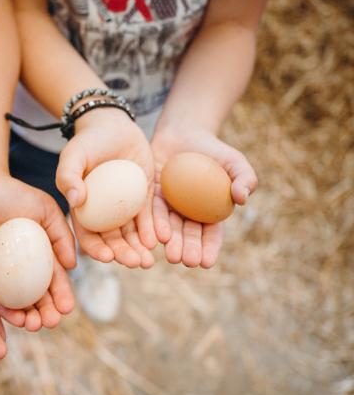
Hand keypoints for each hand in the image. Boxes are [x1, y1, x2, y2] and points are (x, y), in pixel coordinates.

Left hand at [0, 174, 75, 331]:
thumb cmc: (12, 192)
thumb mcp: (44, 209)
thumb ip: (61, 234)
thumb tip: (72, 266)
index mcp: (41, 253)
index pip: (53, 280)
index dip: (61, 296)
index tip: (67, 309)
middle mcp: (22, 267)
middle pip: (36, 297)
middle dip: (45, 313)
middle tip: (50, 323)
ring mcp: (0, 271)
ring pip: (15, 302)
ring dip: (26, 317)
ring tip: (33, 326)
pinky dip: (1, 309)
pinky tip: (12, 318)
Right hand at [56, 108, 156, 267]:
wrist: (113, 125)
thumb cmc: (87, 141)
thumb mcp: (73, 155)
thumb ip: (68, 176)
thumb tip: (74, 200)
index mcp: (83, 210)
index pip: (87, 236)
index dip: (96, 250)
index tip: (107, 257)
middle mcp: (103, 214)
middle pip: (112, 241)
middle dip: (124, 254)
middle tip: (137, 263)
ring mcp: (124, 208)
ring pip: (132, 235)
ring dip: (139, 249)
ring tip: (149, 260)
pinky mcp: (143, 199)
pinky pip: (148, 218)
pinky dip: (154, 230)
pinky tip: (161, 239)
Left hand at [151, 125, 257, 267]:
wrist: (184, 132)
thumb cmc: (214, 150)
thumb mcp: (234, 161)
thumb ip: (244, 178)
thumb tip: (243, 198)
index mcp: (208, 212)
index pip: (210, 234)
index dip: (209, 248)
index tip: (207, 262)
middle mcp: (186, 213)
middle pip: (187, 235)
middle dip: (187, 249)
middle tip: (186, 261)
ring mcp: (167, 206)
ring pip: (168, 228)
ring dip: (170, 242)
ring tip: (171, 256)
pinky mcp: (149, 195)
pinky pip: (150, 211)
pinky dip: (153, 224)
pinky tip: (155, 236)